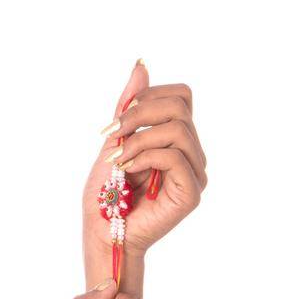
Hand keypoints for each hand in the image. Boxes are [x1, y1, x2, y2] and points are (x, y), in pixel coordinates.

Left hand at [82, 60, 207, 262]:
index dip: (148, 97)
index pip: (180, 96)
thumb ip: (130, 105)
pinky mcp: (192, 192)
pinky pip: (174, 156)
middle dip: (139, 113)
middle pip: (180, 105)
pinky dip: (144, 157)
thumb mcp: (115, 139)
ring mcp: (195, 173)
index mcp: (178, 139)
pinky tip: (128, 170)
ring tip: (119, 158)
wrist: (103, 234)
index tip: (116, 120)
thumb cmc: (107, 193)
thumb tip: (141, 64)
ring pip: (178, 129)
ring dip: (139, 139)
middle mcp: (192, 154)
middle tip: (113, 134)